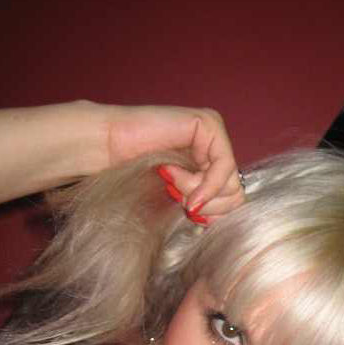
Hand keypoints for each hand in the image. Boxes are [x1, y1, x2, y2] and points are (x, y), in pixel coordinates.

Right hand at [103, 104, 244, 222]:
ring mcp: (214, 132)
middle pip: (236, 193)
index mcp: (213, 163)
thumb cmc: (137, 176)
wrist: (107, 149)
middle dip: (206, 206)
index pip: (233, 199)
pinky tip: (172, 175)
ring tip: (170, 181)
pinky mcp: (208, 124)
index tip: (187, 212)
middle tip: (177, 197)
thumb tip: (230, 219)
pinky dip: (200, 183)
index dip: (212, 214)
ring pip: (230, 184)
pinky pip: (223, 167)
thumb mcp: (179, 197)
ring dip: (196, 192)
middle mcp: (217, 146)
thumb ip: (205, 204)